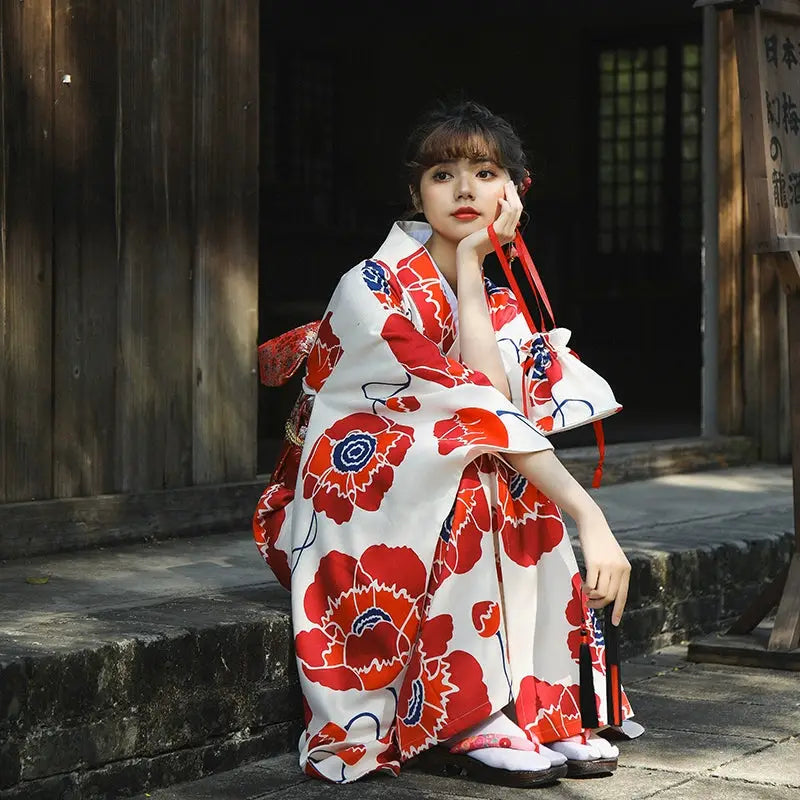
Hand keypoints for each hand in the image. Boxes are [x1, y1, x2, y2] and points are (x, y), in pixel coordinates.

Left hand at [456, 180, 522, 262]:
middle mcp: (510, 234)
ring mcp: (505, 233)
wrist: (469, 253)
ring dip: (510, 195)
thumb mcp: (488, 230)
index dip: (515, 199)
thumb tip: (500, 206)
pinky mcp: (498, 230)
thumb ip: (496, 221)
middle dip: (514, 194)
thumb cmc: (475, 241)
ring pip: (514, 209)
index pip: (517, 213)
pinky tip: (499, 199)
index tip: (510, 189)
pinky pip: (507, 212)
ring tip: (506, 186)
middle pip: (518, 209)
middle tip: (510, 183)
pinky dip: (505, 204)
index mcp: (509, 233)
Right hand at [577, 509, 630, 625]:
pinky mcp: (594, 563)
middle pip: (610, 597)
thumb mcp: (612, 557)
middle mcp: (619, 569)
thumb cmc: (600, 540)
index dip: (618, 610)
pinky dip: (585, 589)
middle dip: (599, 605)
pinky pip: (591, 585)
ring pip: (600, 593)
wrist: (593, 523)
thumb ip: (612, 573)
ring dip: (591, 597)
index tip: (614, 622)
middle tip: (590, 604)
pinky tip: (581, 584)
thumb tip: (605, 594)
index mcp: (626, 569)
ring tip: (585, 592)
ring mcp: (607, 566)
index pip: (623, 595)